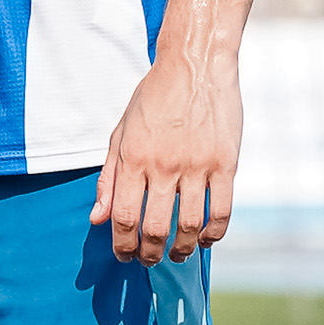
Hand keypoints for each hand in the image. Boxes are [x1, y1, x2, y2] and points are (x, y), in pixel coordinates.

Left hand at [91, 42, 239, 263]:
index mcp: (133, 159)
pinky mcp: (226, 163)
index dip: (122, 245)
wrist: (195, 65)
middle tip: (148, 260)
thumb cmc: (153, 98)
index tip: (124, 255)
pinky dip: (214, 233)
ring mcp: (197, 165)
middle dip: (149, 253)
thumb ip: (108, 178)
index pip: (124, 217)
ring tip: (178, 254)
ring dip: (182, 249)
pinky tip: (206, 239)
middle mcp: (163, 166)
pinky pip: (222, 210)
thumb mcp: (120, 133)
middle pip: (155, 227)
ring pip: (190, 225)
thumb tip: (97, 219)